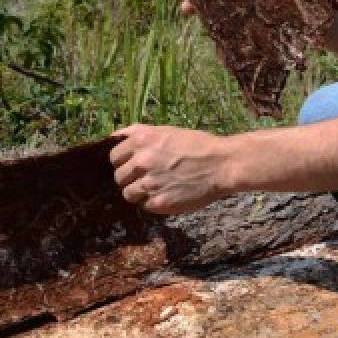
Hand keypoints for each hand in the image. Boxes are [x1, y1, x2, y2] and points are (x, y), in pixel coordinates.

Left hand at [110, 124, 235, 214]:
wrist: (223, 164)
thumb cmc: (197, 144)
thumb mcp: (167, 131)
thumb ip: (139, 134)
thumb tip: (114, 138)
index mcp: (142, 140)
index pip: (114, 156)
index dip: (123, 161)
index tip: (134, 164)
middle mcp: (142, 161)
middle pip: (119, 177)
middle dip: (130, 178)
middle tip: (148, 177)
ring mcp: (149, 183)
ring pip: (128, 194)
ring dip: (139, 192)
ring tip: (157, 188)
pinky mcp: (159, 203)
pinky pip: (144, 206)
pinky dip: (153, 203)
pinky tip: (168, 195)